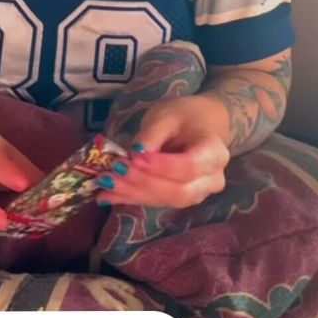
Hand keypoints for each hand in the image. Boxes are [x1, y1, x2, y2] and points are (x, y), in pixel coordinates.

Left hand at [97, 97, 229, 210]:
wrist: (201, 126)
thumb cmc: (185, 117)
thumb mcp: (167, 115)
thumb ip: (152, 134)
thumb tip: (136, 154)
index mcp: (214, 153)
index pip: (190, 166)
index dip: (162, 166)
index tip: (135, 157)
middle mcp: (211, 180)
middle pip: (178, 191)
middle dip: (143, 183)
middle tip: (112, 173)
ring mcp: (197, 193)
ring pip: (166, 200)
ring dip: (133, 193)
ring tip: (104, 184)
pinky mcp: (180, 199)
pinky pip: (156, 202)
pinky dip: (130, 198)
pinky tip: (106, 196)